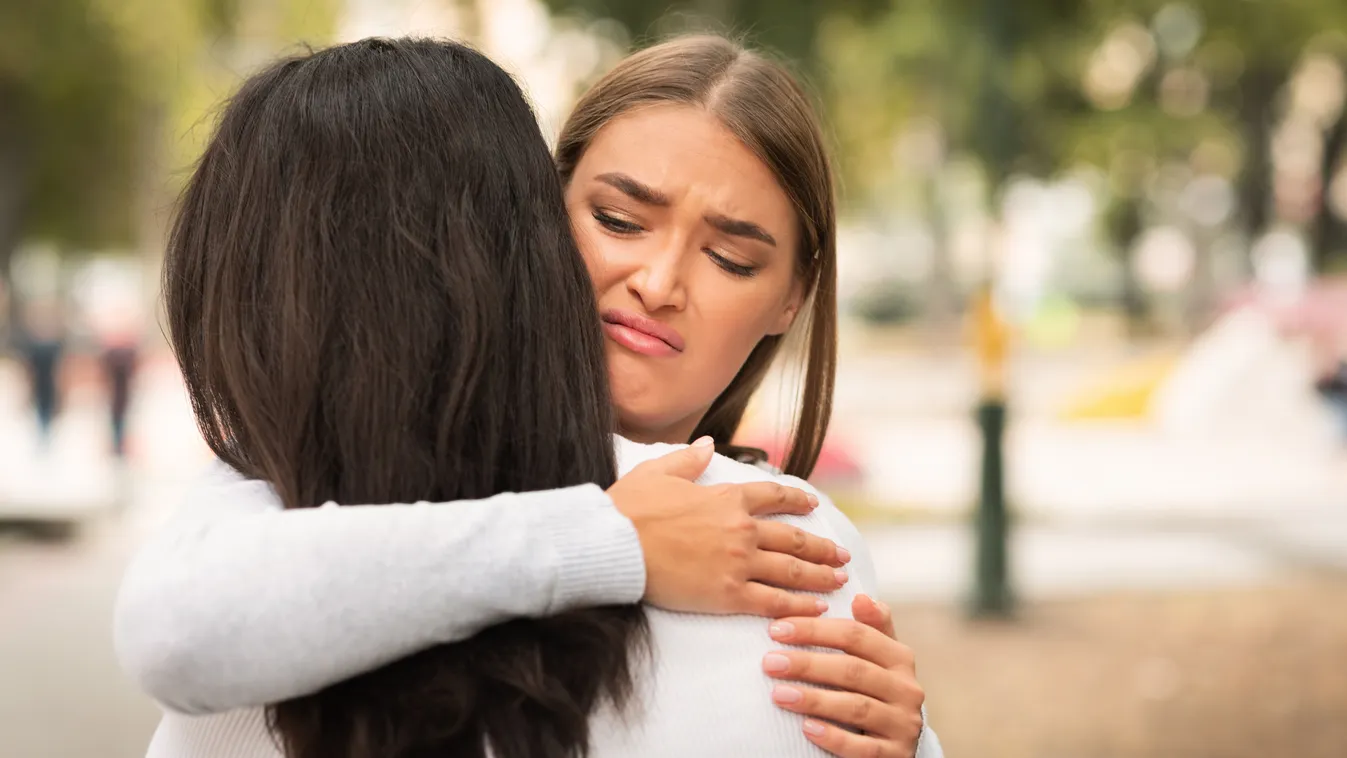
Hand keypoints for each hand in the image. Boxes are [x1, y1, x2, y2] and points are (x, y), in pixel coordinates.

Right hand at [607, 437, 849, 617]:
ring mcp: (738, 562)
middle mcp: (741, 529)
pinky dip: (800, 605)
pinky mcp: (728, 594)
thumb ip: (688, 460)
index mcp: (727, 498)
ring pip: (792, 570)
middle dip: (822, 547)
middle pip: (794, 537)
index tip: (813, 505)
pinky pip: (774, 601)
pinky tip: (817, 607)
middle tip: (841, 554)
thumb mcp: (658, 472)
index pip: (774, 496)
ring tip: (839, 580)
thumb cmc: (629, 509)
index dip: (797, 499)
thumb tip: (707, 445)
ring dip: (821, 575)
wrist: (614, 545)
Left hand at [761, 594, 924, 757]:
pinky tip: (806, 728)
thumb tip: (860, 596)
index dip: (815, 630)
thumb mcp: (879, 658)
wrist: (894, 745)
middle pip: (853, 670)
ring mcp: (902, 725)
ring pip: (856, 708)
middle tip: (769, 662)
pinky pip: (861, 747)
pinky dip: (833, 736)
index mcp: (900, 659)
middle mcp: (907, 690)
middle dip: (808, 664)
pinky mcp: (894, 755)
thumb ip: (871, 627)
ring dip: (814, 699)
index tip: (777, 629)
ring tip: (778, 694)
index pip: (856, 635)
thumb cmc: (876, 691)